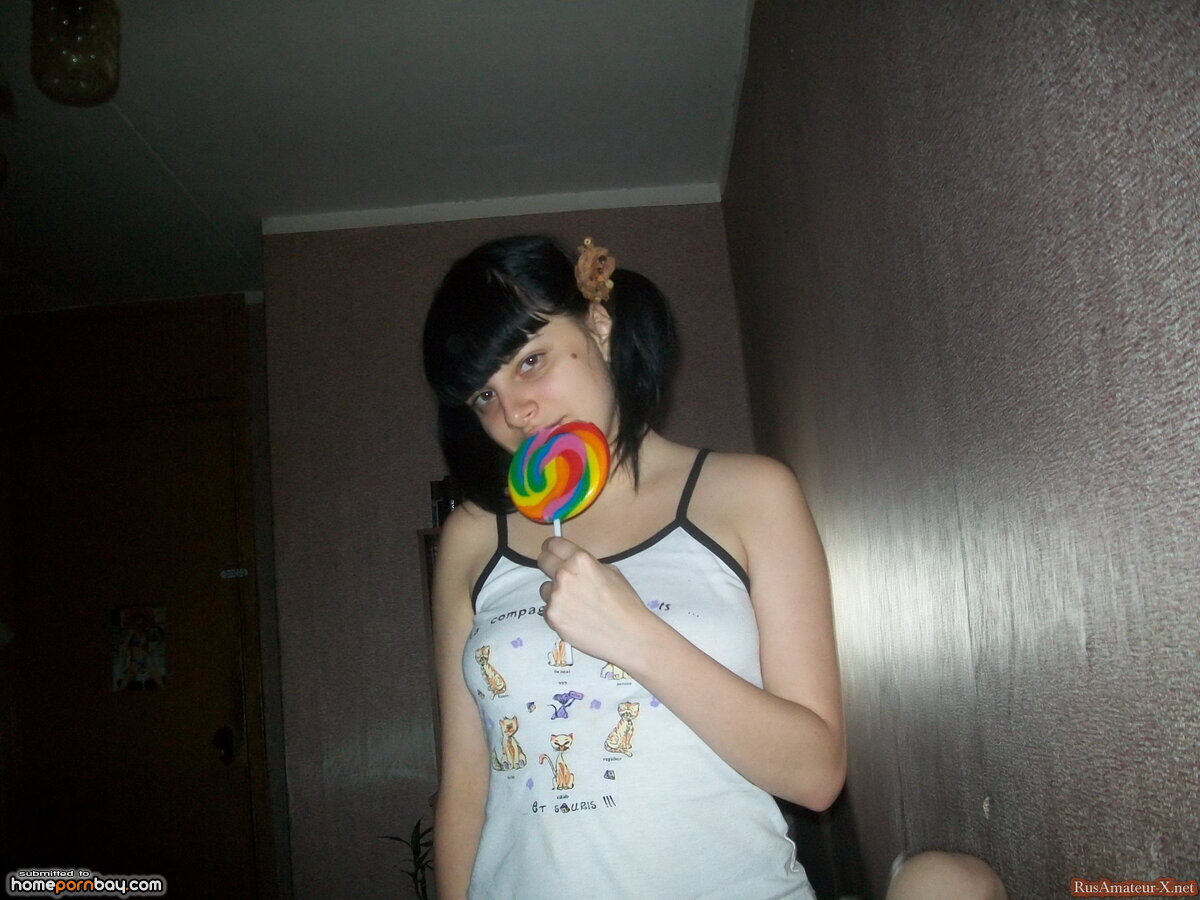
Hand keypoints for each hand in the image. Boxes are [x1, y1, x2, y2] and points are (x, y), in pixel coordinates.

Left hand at [536, 536, 656, 663]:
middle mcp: (565, 575)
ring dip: (555, 593)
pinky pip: (548, 610)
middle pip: (543, 560)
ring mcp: (556, 596)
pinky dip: (558, 613)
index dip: (552, 547)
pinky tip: (575, 618)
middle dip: (548, 564)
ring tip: (576, 605)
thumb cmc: (625, 604)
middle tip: (556, 573)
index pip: (554, 544)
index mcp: (581, 560)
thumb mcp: (612, 572)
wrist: (628, 635)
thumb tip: (574, 564)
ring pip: (545, 588)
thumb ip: (588, 565)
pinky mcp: (552, 616)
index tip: (550, 550)